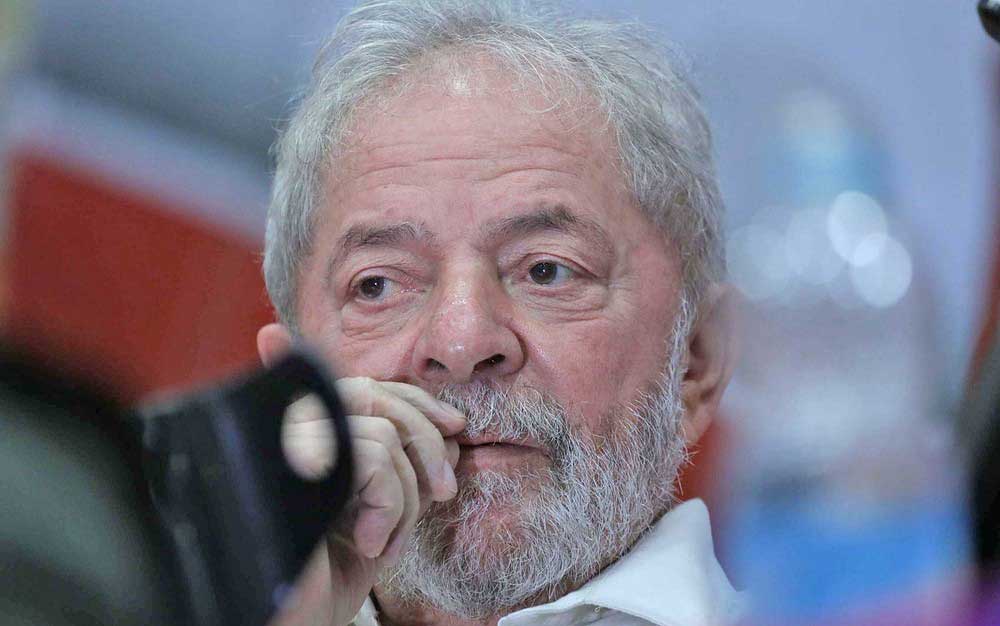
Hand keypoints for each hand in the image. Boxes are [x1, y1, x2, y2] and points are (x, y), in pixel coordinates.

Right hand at [270, 378, 464, 625]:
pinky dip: (389, 508)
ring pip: (380, 435)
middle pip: (370, 395)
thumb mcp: (374, 519)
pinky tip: (368, 545)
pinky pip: (372, 460)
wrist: (286, 624)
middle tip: (445, 490)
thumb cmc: (321, 580)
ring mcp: (282, 450)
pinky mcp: (289, 469)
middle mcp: (285, 435)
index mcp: (304, 441)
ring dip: (404, 499)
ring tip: (384, 544)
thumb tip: (449, 434)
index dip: (412, 400)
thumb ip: (403, 472)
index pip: (362, 389)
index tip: (453, 429)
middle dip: (423, 439)